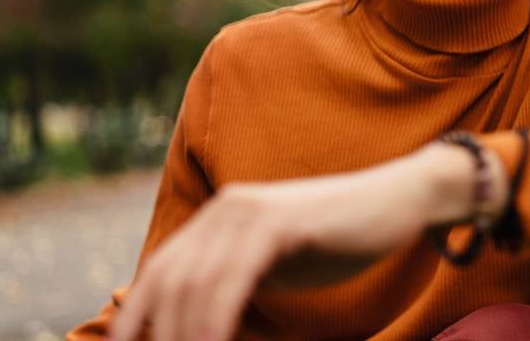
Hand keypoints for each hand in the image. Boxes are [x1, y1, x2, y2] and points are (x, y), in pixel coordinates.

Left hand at [108, 143, 504, 340]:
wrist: (397, 201)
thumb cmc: (337, 240)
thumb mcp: (274, 264)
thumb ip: (234, 285)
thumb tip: (195, 327)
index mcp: (217, 219)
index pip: (158, 274)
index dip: (133, 320)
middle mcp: (224, 209)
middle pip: (169, 283)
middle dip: (159, 335)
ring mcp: (250, 212)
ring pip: (195, 284)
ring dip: (184, 335)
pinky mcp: (279, 222)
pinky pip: (233, 278)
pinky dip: (216, 319)